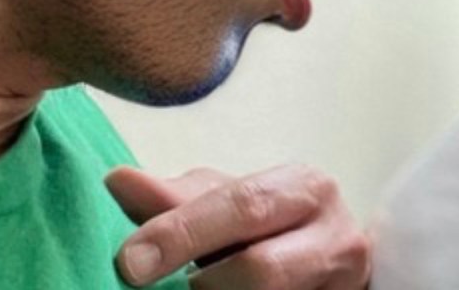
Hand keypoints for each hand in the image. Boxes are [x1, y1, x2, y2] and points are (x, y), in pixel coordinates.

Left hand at [105, 164, 370, 288]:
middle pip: (261, 270)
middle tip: (149, 284)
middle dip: (203, 284)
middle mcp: (336, 237)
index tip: (130, 260)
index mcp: (306, 188)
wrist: (334, 260)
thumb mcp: (230, 202)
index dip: (182, 233)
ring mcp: (342, 285)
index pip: (241, 206)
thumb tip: (117, 180)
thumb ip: (178, 199)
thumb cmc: (272, 224)